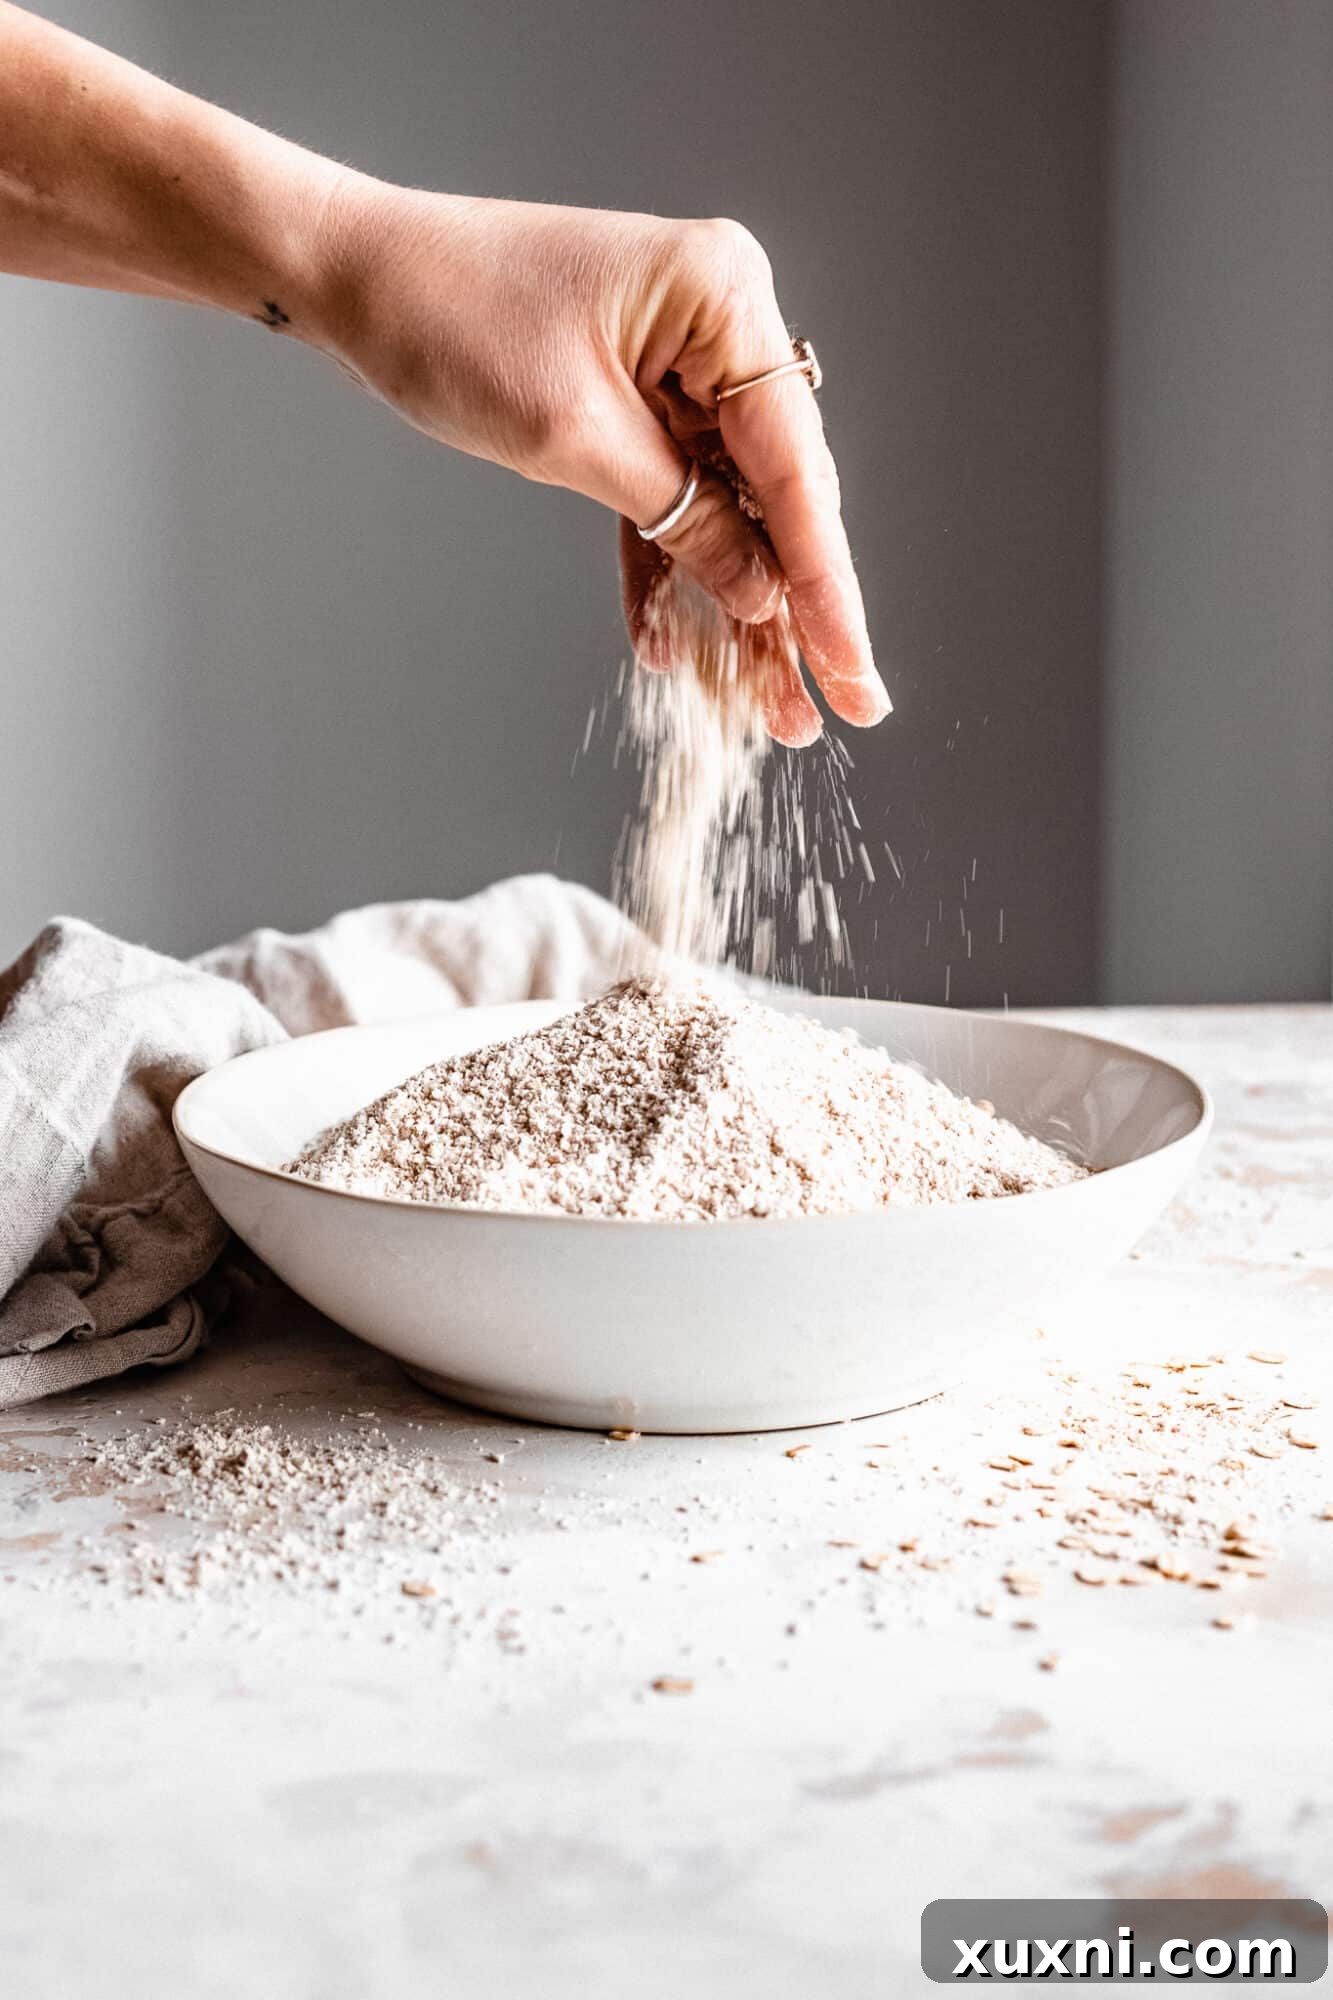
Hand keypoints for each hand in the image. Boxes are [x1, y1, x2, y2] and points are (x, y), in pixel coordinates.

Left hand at [317, 184, 889, 744]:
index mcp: (724, 297)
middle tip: (833, 708)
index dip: (825, 584)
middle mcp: (718, 322)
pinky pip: (670, 497)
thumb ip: (684, 519)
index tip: (855, 671)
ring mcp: (679, 359)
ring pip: (730, 507)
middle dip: (793, 608)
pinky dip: (666, 567)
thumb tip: (764, 593)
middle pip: (778, 491)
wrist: (351, 277)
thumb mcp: (576, 439)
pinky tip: (671, 648)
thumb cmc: (449, 318)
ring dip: (738, 605)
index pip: (794, 465)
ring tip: (766, 704)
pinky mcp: (637, 395)